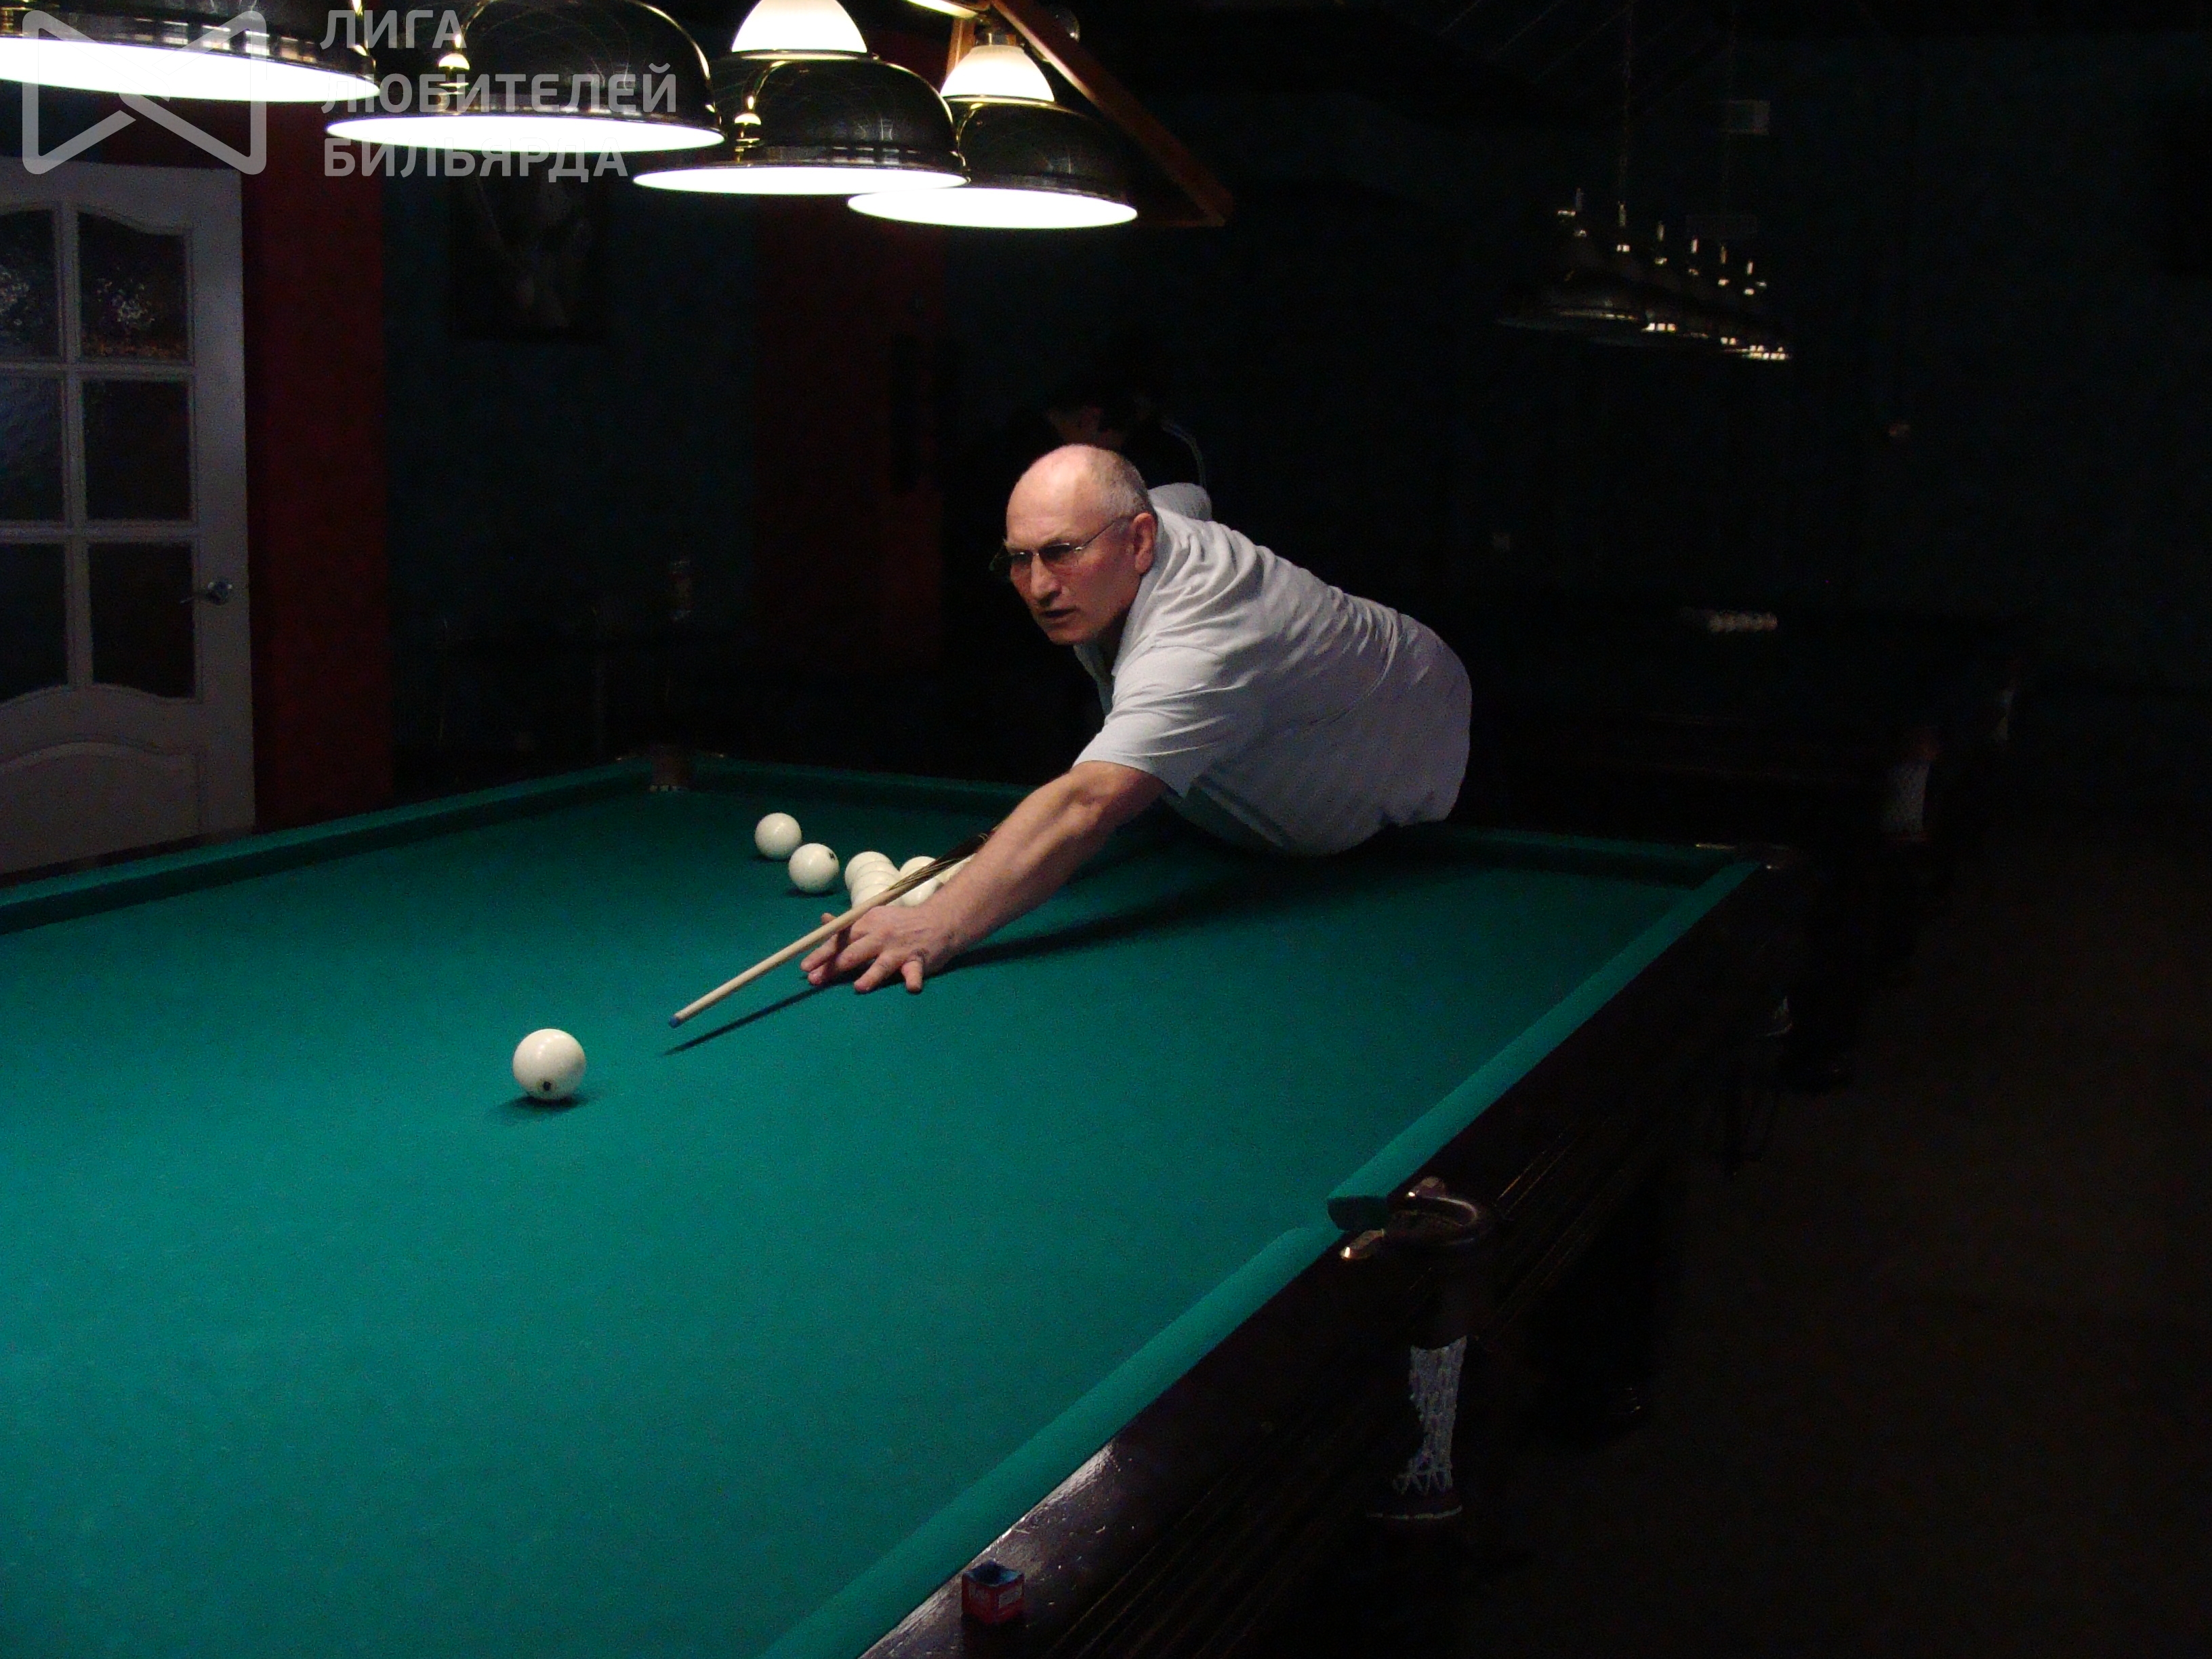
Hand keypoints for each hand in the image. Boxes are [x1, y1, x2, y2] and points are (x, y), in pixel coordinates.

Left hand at [802, 901, 961, 992]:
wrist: (939, 920)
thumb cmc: (900, 923)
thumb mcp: (873, 918)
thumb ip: (848, 925)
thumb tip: (824, 920)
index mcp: (868, 924)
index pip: (841, 939)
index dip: (822, 953)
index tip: (805, 966)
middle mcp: (881, 936)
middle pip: (855, 952)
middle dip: (834, 966)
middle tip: (816, 980)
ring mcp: (900, 949)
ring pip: (883, 964)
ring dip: (871, 975)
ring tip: (859, 987)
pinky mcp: (919, 961)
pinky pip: (915, 972)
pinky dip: (913, 979)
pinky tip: (911, 988)